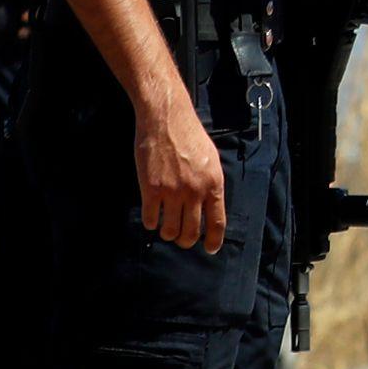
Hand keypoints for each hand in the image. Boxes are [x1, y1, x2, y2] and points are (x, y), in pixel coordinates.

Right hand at [136, 94, 228, 254]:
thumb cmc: (189, 136)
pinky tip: (151, 218)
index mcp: (213, 184)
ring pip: (170, 229)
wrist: (165, 119)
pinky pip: (150, 218)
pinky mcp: (151, 188)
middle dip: (186, 240)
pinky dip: (150, 222)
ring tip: (166, 229)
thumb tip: (209, 206)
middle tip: (182, 240)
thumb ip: (210, 184)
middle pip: (192, 231)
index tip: (210, 249)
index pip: (217, 222)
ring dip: (168, 233)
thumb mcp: (211, 160)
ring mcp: (172, 191)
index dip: (214, 240)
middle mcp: (195, 191)